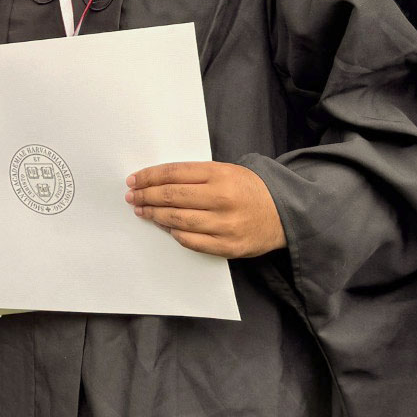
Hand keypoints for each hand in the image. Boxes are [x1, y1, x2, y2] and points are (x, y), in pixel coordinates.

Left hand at [125, 161, 286, 258]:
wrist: (284, 213)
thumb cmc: (249, 189)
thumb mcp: (227, 171)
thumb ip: (196, 175)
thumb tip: (157, 181)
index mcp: (220, 174)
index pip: (173, 173)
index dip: (149, 176)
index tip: (134, 180)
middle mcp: (221, 198)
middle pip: (171, 196)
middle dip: (146, 196)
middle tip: (132, 197)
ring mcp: (224, 224)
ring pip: (177, 220)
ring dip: (154, 215)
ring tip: (142, 211)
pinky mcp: (227, 246)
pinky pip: (190, 241)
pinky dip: (174, 233)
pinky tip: (165, 227)